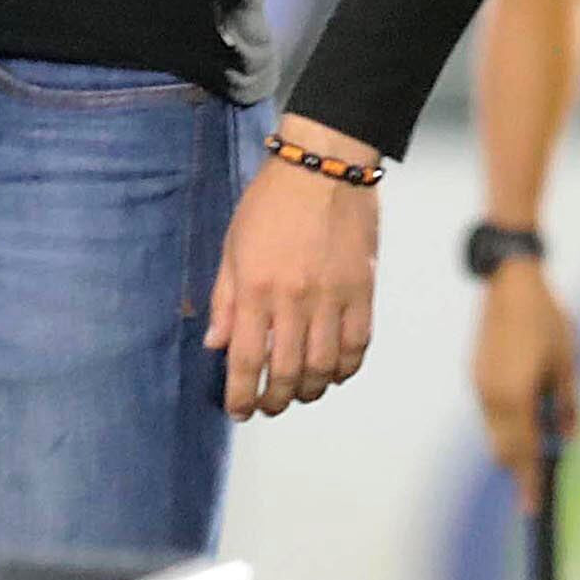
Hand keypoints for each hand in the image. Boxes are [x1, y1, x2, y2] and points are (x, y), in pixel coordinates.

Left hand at [208, 126, 379, 417]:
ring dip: (311, 391)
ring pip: (325, 368)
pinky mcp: (362, 292)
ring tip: (300, 393)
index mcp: (256, 289)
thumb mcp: (232, 247)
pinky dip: (346, 369)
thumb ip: (224, 300)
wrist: (324, 168)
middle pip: (288, 373)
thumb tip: (216, 344)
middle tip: (268, 406)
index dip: (241, 394)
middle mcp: (294, 300)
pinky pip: (357, 346)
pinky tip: (334, 373)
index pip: (247, 360)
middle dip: (275, 400)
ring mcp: (332, 298)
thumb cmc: (270, 203)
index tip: (238, 411)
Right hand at [470, 259, 579, 511]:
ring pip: (494, 433)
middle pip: (503, 450)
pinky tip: (528, 413)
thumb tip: (567, 439)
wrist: (510, 285)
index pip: (524, 453)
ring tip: (542, 438)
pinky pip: (491, 413)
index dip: (529, 483)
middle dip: (521, 468)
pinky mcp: (477, 375)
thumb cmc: (547, 322)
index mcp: (516, 398)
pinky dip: (507, 424)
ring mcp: (480, 386)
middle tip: (541, 480)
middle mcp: (492, 397)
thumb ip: (568, 407)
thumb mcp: (567, 366)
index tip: (532, 509)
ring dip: (515, 444)